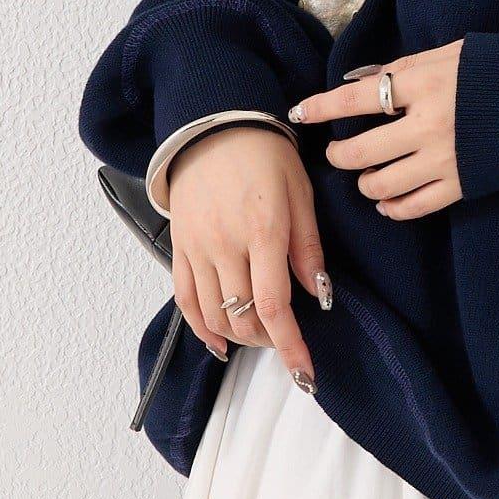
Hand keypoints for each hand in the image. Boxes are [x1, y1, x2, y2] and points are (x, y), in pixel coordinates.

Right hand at [165, 124, 326, 386]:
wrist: (215, 126)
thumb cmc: (265, 155)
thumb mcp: (302, 195)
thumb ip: (308, 249)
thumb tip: (320, 295)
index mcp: (262, 231)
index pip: (274, 306)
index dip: (290, 346)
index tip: (305, 372)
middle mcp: (225, 245)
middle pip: (243, 318)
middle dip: (269, 343)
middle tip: (289, 341)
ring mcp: (197, 248)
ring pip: (214, 316)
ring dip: (240, 337)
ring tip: (262, 337)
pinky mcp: (179, 247)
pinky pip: (186, 299)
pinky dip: (202, 327)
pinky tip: (220, 341)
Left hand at [290, 41, 463, 221]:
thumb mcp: (454, 53)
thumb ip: (408, 66)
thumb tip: (365, 80)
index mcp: (425, 84)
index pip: (357, 98)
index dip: (322, 106)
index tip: (300, 112)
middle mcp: (429, 125)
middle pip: (362, 151)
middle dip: (339, 156)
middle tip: (336, 153)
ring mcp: (445, 160)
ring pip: (382, 186)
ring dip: (365, 184)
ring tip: (365, 177)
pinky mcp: (463, 185)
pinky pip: (415, 206)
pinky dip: (394, 208)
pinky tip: (388, 202)